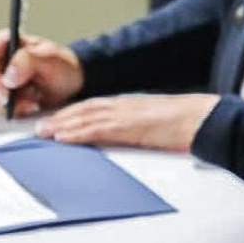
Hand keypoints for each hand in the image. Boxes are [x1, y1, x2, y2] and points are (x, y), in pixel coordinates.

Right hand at [0, 30, 82, 117]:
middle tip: (30, 103)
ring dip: (10, 106)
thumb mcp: (50, 59)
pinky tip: (30, 106)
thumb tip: (8, 77)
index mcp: (3, 41)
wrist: (68, 82)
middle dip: (4, 97)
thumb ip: (27, 61)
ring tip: (34, 103)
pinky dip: (12, 111)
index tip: (7, 92)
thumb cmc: (60, 65)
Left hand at [35, 93, 217, 151]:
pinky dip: (77, 133)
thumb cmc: (188, 122)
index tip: (59, 119)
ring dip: (62, 125)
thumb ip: (141, 128)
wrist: (202, 118)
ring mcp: (125, 115)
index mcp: (131, 105)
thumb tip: (133, 137)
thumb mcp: (158, 124)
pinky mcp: (128, 127)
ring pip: (86, 117)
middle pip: (85, 109)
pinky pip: (96, 129)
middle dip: (62, 118)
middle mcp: (124, 106)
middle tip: (41, 127)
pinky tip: (64, 138)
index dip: (74, 112)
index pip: (96, 106)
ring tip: (44, 132)